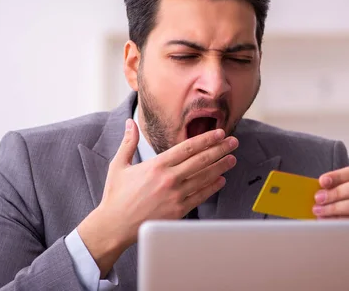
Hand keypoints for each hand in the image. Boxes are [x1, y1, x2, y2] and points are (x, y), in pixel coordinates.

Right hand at [78, 119, 237, 275]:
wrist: (115, 226)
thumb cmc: (116, 196)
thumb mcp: (119, 165)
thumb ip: (128, 142)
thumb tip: (129, 123)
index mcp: (156, 165)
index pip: (188, 147)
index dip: (206, 139)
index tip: (219, 133)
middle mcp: (168, 179)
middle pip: (201, 160)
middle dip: (220, 149)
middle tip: (233, 142)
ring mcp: (175, 195)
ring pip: (204, 177)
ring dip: (221, 166)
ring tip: (232, 159)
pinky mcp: (178, 211)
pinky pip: (200, 196)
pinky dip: (212, 187)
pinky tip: (221, 180)